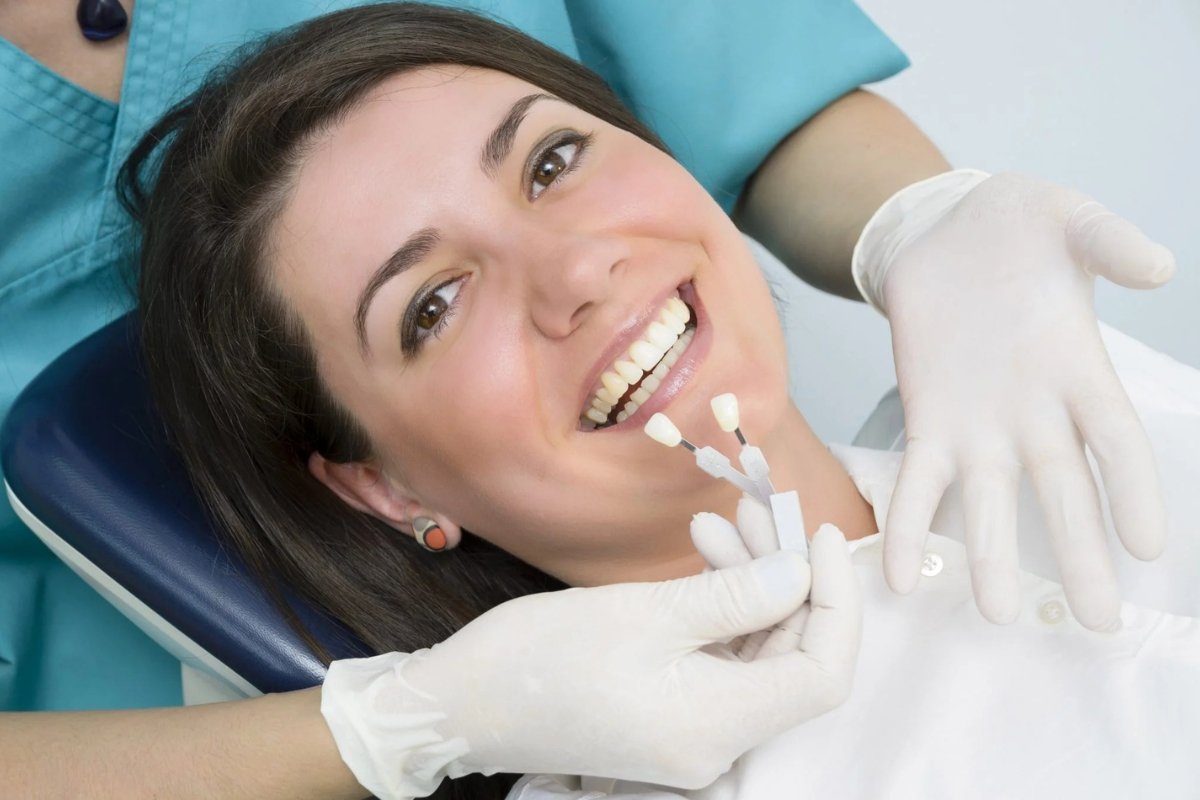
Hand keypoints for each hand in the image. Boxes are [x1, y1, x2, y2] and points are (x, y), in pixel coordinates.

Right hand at [321, 545, 858, 797]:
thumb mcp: (645, 612)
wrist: (464, 703)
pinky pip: (719, 660)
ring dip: (751, 586)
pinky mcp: (670, 715)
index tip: (822, 535)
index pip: (822, 671)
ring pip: (755, 654)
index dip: (836, 600)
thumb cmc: (542, 657)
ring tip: (721, 522)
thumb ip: (736, 595)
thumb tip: (802, 572)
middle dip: (789, 578)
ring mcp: (693, 732)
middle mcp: (716, 741)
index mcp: (717, 724)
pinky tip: (701, 556)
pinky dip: (720, 609)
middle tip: (764, 510)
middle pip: (790, 658)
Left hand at [856, 170, 1174, 629]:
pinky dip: (910, 525)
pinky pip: (918, 481)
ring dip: (992, 556)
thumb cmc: (1015, 226)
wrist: (942, 230)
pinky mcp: (927, 419)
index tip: (1150, 546)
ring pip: (991, 501)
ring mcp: (980, 423)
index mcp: (1080, 369)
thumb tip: (1157, 265)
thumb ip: (1108, 241)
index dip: (1134, 490)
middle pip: (1063, 492)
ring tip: (995, 613)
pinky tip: (899, 574)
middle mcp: (1036, 411)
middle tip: (1097, 620)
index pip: (1116, 441)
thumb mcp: (1066, 217)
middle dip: (1080, 554)